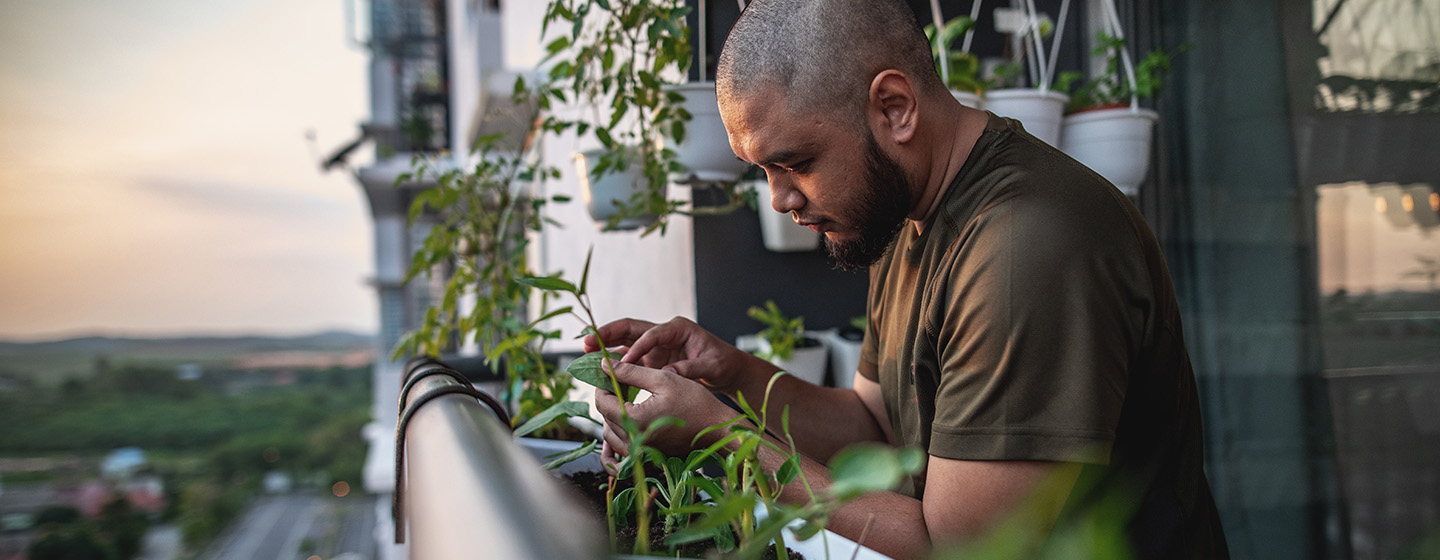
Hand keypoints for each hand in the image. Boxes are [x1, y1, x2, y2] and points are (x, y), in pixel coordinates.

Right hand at [583, 316, 768, 392]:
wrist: (727, 371)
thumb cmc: (723, 363)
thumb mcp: (711, 366)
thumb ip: (691, 369)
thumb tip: (668, 374)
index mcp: (678, 327)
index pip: (651, 334)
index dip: (636, 348)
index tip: (624, 362)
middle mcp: (663, 333)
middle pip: (630, 329)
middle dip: (608, 334)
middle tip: (586, 341)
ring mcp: (656, 346)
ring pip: (625, 342)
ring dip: (606, 347)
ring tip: (585, 352)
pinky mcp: (652, 359)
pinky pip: (629, 359)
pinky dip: (615, 363)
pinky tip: (599, 370)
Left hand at [593, 362, 736, 457]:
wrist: (717, 429)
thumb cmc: (695, 403)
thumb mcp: (663, 379)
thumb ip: (631, 372)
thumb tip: (605, 365)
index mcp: (635, 420)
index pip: (602, 401)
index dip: (602, 384)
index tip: (610, 373)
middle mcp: (633, 441)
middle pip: (605, 417)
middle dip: (609, 397)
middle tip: (620, 382)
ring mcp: (640, 452)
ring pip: (610, 434)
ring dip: (613, 416)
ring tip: (626, 399)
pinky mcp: (647, 457)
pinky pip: (621, 451)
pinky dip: (617, 439)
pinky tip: (625, 426)